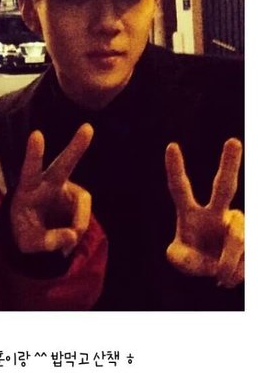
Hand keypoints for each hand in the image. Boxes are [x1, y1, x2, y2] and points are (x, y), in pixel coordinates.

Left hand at [10, 124, 92, 255]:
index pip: (29, 169)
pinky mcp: (78, 198)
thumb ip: (45, 241)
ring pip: (82, 200)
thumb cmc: (25, 230)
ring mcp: (66, 188)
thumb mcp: (27, 242)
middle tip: (87, 128)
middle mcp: (48, 182)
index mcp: (28, 187)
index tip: (36, 134)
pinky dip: (80, 229)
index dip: (34, 153)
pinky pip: (85, 215)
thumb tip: (71, 236)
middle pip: (63, 164)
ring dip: (80, 222)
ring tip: (68, 242)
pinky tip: (70, 237)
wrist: (34, 231)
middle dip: (76, 147)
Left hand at [165, 138, 243, 287]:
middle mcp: (217, 211)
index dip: (175, 169)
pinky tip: (229, 278)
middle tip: (233, 141)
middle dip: (230, 163)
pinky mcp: (252, 235)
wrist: (219, 272)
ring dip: (228, 264)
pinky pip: (248, 254)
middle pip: (225, 186)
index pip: (180, 188)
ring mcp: (238, 222)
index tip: (171, 146)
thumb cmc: (195, 258)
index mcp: (191, 212)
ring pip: (237, 238)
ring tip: (219, 279)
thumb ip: (179, 258)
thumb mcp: (181, 259)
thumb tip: (186, 255)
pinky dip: (237, 272)